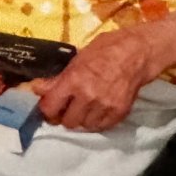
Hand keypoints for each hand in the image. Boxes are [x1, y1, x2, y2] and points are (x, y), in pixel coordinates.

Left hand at [31, 30, 153, 131]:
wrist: (137, 52)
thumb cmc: (106, 48)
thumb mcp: (77, 58)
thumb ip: (58, 77)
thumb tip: (37, 88)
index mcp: (74, 79)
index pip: (50, 108)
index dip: (48, 109)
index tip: (51, 106)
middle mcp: (88, 96)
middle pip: (68, 122)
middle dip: (66, 115)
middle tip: (70, 106)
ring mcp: (104, 106)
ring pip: (85, 126)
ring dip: (83, 119)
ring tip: (87, 106)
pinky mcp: (119, 113)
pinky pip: (101, 127)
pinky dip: (98, 120)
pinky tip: (99, 109)